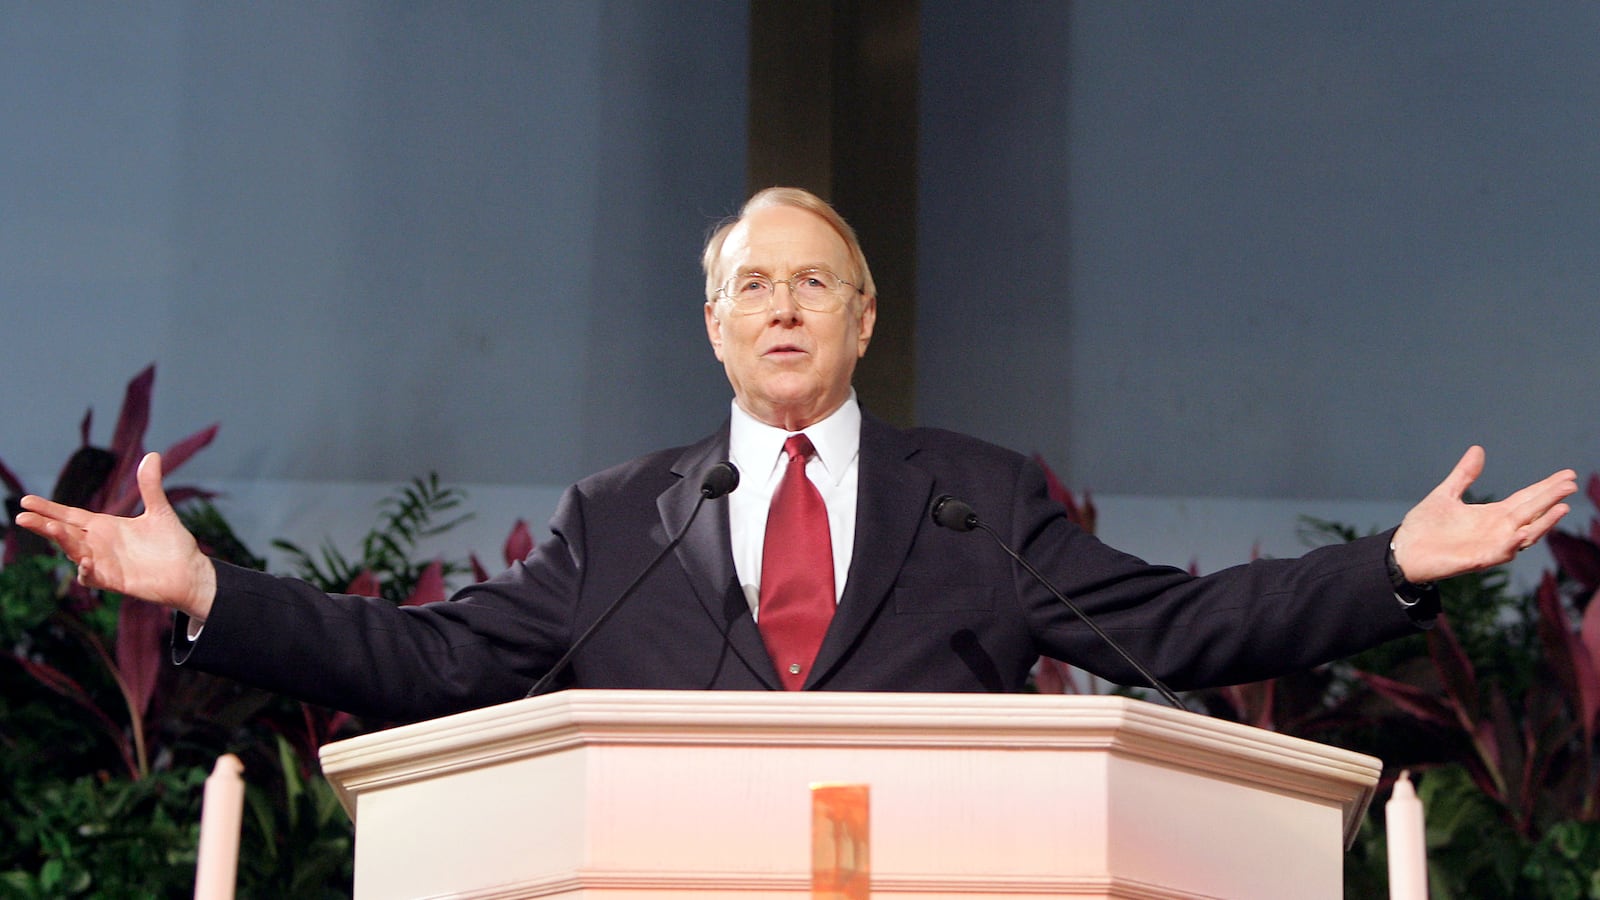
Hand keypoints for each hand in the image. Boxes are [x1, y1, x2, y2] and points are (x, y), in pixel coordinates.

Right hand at [15, 452, 215, 619]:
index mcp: (105, 527)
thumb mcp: (160, 511)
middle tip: (21, 516)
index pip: (70, 515)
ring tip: (51, 528)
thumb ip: (150, 486)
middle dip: (42, 524)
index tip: (25, 501)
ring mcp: (104, 563)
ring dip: (62, 541)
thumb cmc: (173, 544)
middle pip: (64, 533)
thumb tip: (152, 454)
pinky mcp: (114, 581)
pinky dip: (86, 570)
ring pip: (74, 552)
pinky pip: (91, 577)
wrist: (190, 572)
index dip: (48, 509)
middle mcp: (99, 545)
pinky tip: (85, 561)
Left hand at [1393, 446, 1577, 583]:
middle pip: (1532, 513)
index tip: (1567, 475)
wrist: (1403, 552)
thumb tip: (1478, 450)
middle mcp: (1497, 531)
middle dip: (1551, 500)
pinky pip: (1500, 553)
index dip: (1546, 488)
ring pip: (1525, 535)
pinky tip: (1521, 533)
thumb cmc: (1424, 527)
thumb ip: (1464, 475)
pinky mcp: (1477, 560)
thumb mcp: (1446, 494)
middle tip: (1570, 484)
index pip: (1527, 499)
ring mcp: (1490, 546)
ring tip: (1561, 507)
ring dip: (1543, 523)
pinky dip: (1512, 544)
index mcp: (1492, 515)